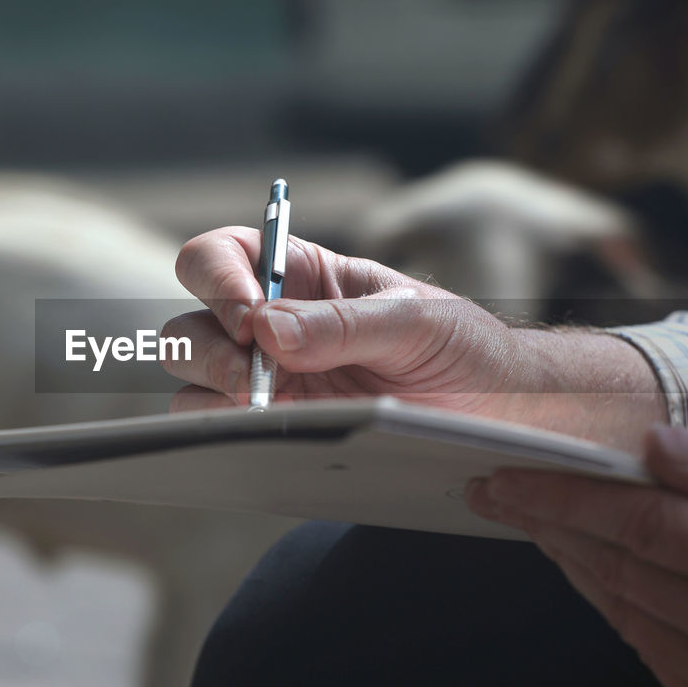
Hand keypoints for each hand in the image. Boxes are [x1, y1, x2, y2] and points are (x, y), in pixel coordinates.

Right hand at [160, 226, 526, 414]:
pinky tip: (272, 430)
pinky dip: (224, 429)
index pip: (221, 256)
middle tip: (256, 373)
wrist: (496, 411)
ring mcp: (268, 379)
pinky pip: (216, 426)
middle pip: (191, 320)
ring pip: (191, 376)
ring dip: (214, 386)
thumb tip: (267, 330)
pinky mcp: (277, 426)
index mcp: (299, 275)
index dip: (217, 278)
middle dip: (210, 345)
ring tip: (268, 405)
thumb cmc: (460, 347)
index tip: (249, 315)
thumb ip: (342, 324)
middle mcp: (270, 324)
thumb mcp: (414, 321)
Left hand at [466, 426, 687, 686]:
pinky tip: (592, 562)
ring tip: (532, 516)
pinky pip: (647, 646)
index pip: (640, 525)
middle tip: (497, 489)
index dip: (563, 498)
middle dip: (549, 522)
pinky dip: (615, 600)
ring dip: (573, 558)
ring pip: (623, 609)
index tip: (504, 477)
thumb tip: (648, 447)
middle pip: (620, 567)